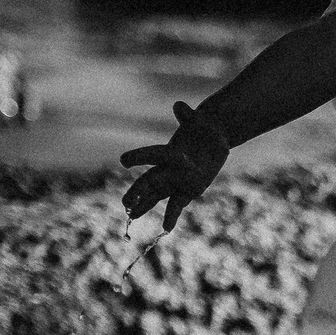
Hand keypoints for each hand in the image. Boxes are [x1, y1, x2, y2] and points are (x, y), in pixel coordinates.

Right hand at [118, 101, 230, 231]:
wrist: (211, 140)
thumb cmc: (203, 128)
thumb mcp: (199, 122)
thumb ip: (188, 116)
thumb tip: (179, 106)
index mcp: (169, 152)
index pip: (152, 155)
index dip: (139, 157)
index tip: (124, 160)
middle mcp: (168, 168)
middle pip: (150, 181)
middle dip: (138, 192)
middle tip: (125, 203)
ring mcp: (176, 181)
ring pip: (157, 195)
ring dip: (145, 205)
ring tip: (131, 215)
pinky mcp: (188, 191)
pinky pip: (177, 205)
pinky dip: (171, 216)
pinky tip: (165, 229)